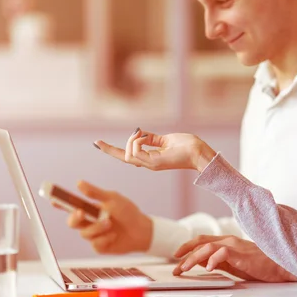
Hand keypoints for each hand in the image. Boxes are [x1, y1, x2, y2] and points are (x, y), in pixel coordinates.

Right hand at [62, 181, 153, 253]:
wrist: (142, 231)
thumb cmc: (128, 213)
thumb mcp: (113, 199)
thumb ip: (95, 193)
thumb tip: (79, 183)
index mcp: (90, 208)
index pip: (71, 206)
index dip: (60, 204)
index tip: (52, 200)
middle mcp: (90, 222)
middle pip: (72, 222)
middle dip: (74, 217)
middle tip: (81, 212)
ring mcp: (94, 235)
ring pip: (84, 233)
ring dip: (97, 227)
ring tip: (110, 224)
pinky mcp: (99, 246)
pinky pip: (94, 244)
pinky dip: (105, 238)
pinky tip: (114, 235)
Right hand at [94, 128, 216, 171]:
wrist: (199, 152)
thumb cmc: (187, 146)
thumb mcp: (166, 139)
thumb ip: (152, 138)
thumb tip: (140, 133)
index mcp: (150, 159)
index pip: (128, 156)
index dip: (112, 151)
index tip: (98, 144)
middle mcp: (148, 164)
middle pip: (123, 158)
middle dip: (109, 150)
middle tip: (97, 142)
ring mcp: (150, 165)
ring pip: (128, 155)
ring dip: (131, 140)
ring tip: (141, 132)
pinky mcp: (154, 163)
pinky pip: (135, 153)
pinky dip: (136, 141)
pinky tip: (143, 135)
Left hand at [172, 235, 296, 282]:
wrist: (281, 265)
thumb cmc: (261, 265)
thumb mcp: (235, 264)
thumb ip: (220, 262)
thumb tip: (203, 264)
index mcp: (227, 243)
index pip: (202, 241)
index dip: (187, 247)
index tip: (177, 256)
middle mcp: (229, 241)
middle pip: (201, 243)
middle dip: (185, 254)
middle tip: (175, 266)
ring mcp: (235, 246)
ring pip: (207, 248)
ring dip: (193, 258)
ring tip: (184, 268)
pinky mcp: (241, 253)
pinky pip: (222, 253)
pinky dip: (212, 260)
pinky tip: (208, 268)